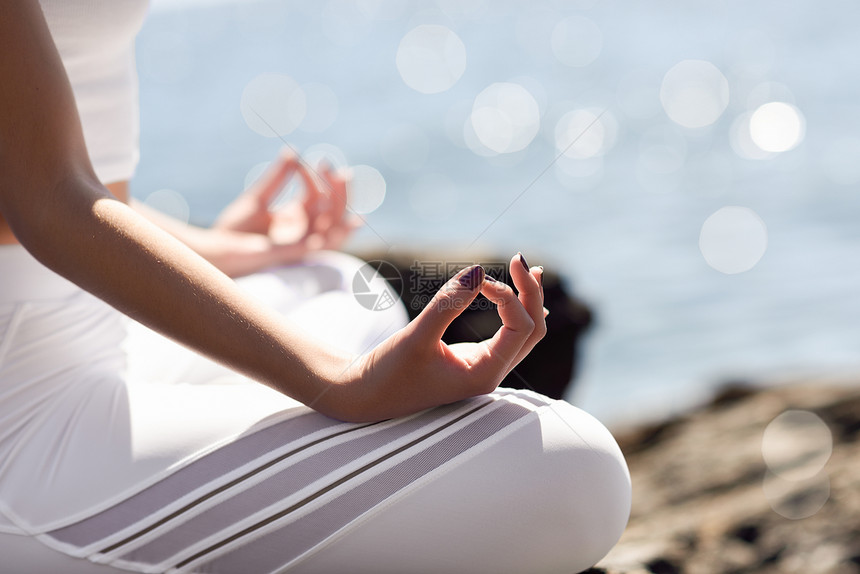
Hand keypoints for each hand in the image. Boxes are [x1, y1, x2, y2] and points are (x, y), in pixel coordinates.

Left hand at [211, 148, 360, 274]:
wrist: (217, 249)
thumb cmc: (235, 228)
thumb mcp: (258, 197)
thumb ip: (277, 177)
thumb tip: (293, 152)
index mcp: (296, 218)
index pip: (316, 196)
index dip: (315, 178)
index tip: (302, 161)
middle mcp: (302, 231)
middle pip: (333, 213)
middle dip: (340, 191)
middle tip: (342, 170)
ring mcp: (298, 244)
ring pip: (332, 228)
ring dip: (339, 205)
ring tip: (342, 181)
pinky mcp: (289, 253)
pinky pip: (315, 244)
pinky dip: (326, 231)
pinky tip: (327, 210)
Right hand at [330, 254, 546, 421]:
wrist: (365, 396)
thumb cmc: (388, 372)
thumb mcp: (416, 335)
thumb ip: (448, 304)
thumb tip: (478, 271)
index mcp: (484, 375)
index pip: (520, 328)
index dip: (507, 296)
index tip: (478, 279)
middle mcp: (491, 373)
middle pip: (532, 330)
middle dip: (529, 293)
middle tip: (518, 259)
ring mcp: (484, 368)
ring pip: (524, 333)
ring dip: (528, 300)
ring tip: (528, 269)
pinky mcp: (472, 360)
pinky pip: (507, 336)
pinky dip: (515, 311)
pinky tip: (517, 293)